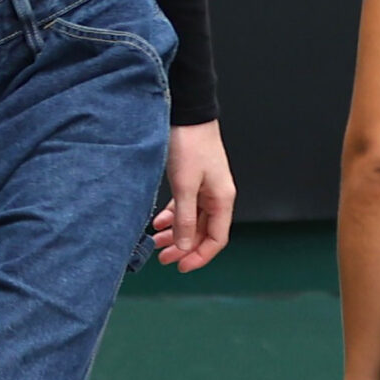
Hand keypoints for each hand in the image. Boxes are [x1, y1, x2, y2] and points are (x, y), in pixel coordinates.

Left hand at [150, 122, 234, 271]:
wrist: (187, 112)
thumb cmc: (190, 143)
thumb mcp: (185, 185)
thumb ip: (185, 218)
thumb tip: (185, 246)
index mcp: (222, 199)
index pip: (216, 239)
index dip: (199, 256)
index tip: (180, 266)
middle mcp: (217, 196)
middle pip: (203, 232)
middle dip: (184, 247)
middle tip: (162, 258)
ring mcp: (206, 187)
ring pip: (192, 220)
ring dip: (176, 233)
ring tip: (157, 242)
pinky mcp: (194, 179)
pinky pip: (186, 205)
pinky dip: (173, 215)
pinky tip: (158, 221)